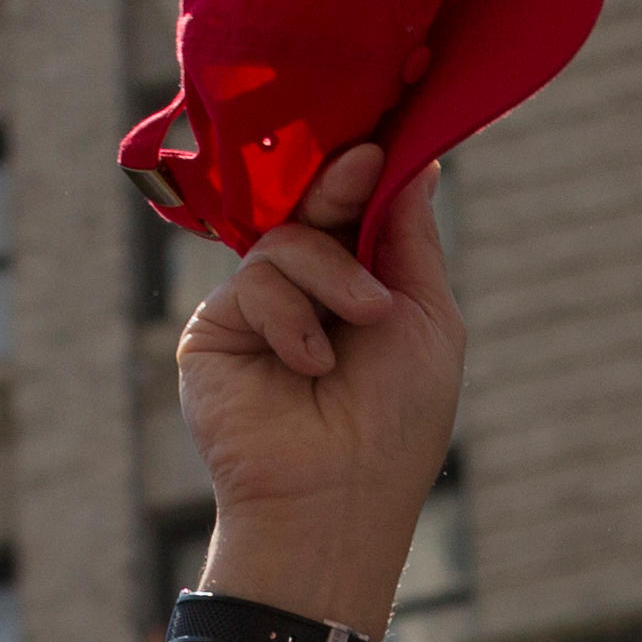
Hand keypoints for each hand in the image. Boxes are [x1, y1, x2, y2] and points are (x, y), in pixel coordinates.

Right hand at [172, 142, 461, 632]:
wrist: (338, 496)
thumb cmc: (397, 421)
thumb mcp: (425, 318)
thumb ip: (410, 238)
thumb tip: (418, 160)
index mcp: (362, 288)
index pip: (357, 210)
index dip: (368, 175)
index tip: (383, 146)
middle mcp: (308, 293)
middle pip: (314, 208)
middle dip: (342, 189)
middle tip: (362, 171)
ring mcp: (259, 311)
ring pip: (285, 239)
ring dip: (331, 277)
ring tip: (358, 328)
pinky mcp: (217, 331)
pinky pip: (253, 280)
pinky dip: (291, 316)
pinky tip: (311, 364)